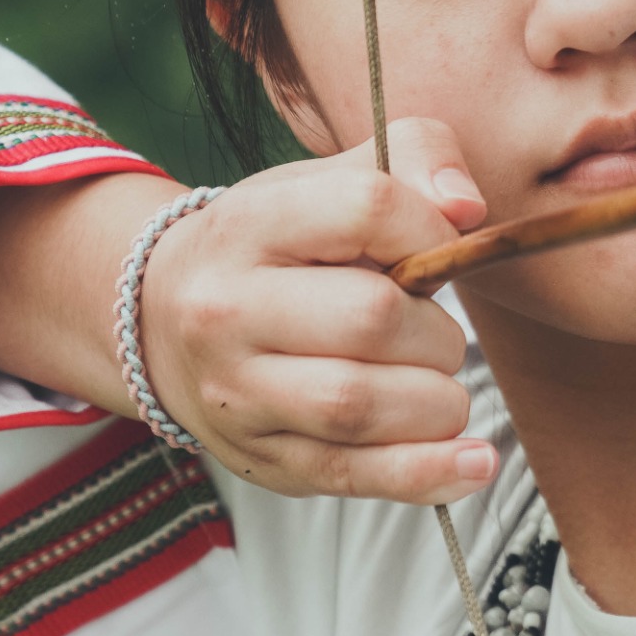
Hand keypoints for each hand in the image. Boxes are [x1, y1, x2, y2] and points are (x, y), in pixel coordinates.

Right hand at [139, 117, 496, 502]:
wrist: (159, 321)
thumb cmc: (274, 250)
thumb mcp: (324, 183)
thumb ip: (410, 161)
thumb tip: (467, 208)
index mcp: (250, 225)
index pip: (367, 207)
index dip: (432, 229)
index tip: (441, 250)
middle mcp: (228, 310)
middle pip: (372, 319)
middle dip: (437, 330)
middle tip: (437, 334)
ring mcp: (238, 392)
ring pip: (360, 404)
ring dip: (437, 401)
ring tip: (439, 388)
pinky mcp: (263, 458)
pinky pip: (355, 474)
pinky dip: (429, 473)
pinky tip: (476, 463)